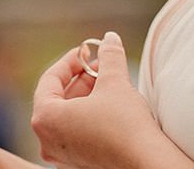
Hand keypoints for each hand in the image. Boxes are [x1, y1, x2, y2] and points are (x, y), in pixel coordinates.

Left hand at [32, 31, 193, 168]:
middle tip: (100, 64)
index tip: (86, 51)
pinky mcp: (79, 163)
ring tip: (108, 80)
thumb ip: (108, 56)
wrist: (149, 165)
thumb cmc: (126, 126)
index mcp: (45, 118)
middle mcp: (47, 140)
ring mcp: (62, 156)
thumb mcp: (115, 82)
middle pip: (58, 98)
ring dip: (87, 94)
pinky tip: (110, 103)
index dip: (70, 61)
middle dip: (81, 77)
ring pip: (68, 115)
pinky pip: (77, 132)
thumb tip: (109, 38)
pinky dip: (89, 114)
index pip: (49, 79)